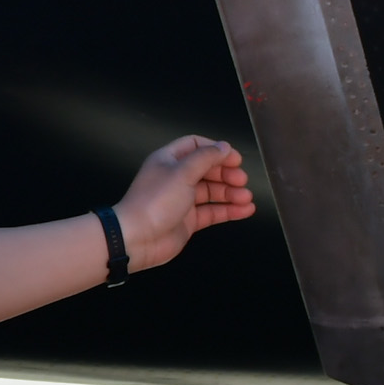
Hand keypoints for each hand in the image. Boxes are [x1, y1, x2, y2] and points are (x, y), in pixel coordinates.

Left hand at [116, 135, 254, 269]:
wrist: (137, 239)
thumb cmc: (155, 201)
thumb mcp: (182, 172)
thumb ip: (206, 158)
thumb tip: (224, 147)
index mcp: (169, 160)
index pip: (196, 146)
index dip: (216, 150)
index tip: (234, 158)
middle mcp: (175, 178)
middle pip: (207, 169)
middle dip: (226, 174)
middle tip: (242, 180)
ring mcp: (182, 200)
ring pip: (212, 192)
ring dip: (231, 193)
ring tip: (246, 197)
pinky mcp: (188, 221)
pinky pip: (212, 212)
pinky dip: (229, 211)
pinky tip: (245, 210)